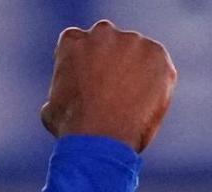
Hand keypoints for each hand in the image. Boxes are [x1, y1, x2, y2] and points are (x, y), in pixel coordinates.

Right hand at [41, 20, 176, 152]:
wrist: (99, 139)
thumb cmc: (72, 128)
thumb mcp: (52, 109)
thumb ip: (62, 92)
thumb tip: (64, 100)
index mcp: (72, 41)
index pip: (79, 43)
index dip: (84, 64)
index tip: (89, 82)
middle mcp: (102, 33)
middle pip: (109, 42)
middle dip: (111, 61)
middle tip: (112, 90)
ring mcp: (132, 42)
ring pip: (136, 53)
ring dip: (135, 71)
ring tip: (131, 103)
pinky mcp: (157, 55)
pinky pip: (159, 66)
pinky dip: (156, 83)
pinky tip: (146, 105)